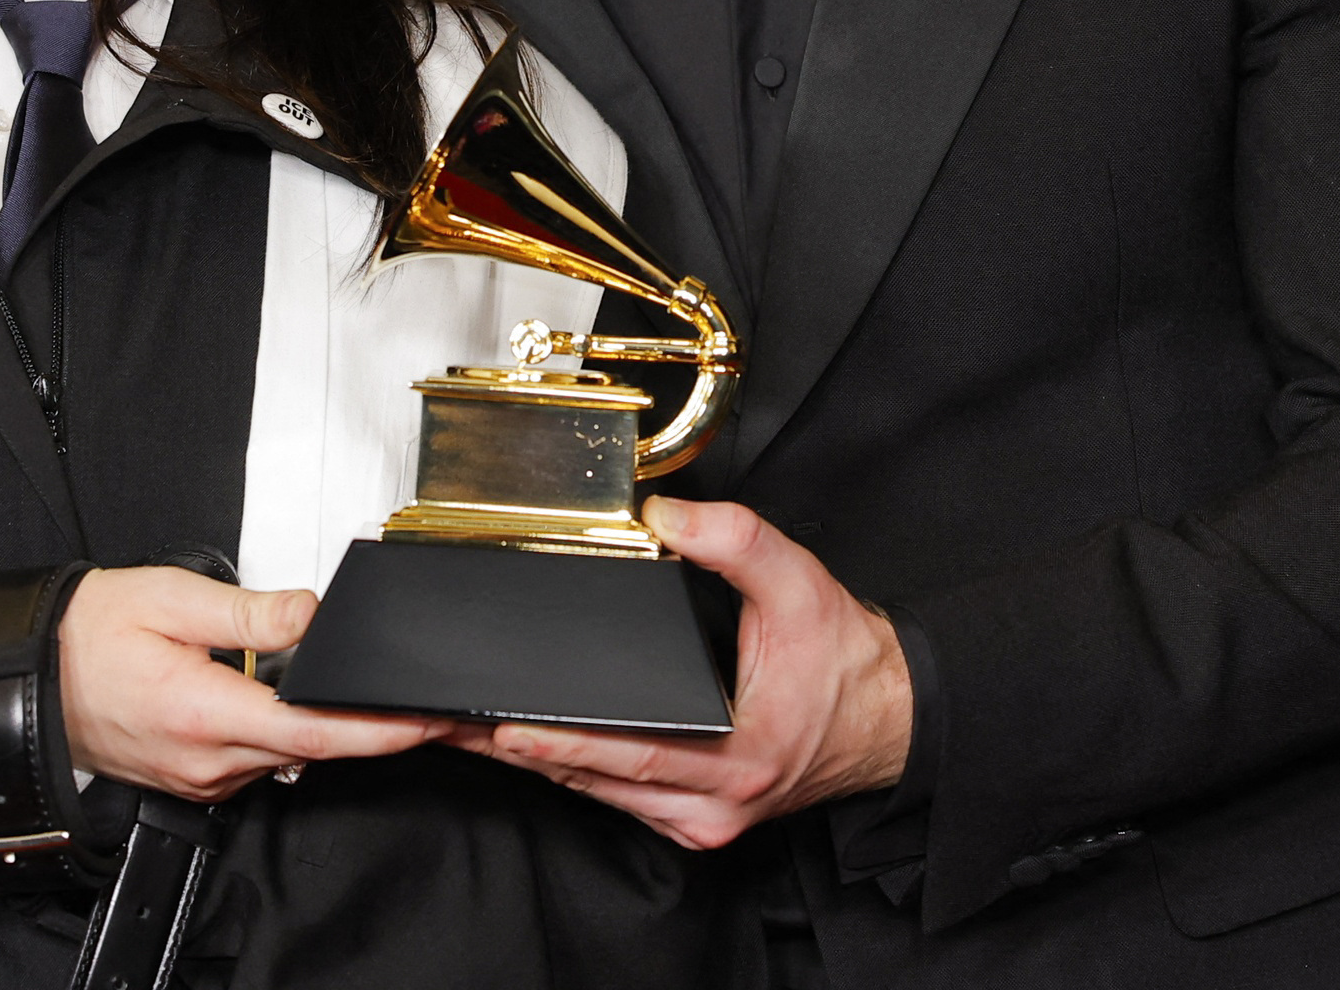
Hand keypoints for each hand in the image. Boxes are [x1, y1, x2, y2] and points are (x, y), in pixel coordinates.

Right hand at [58, 564, 448, 801]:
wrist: (31, 675)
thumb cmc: (90, 633)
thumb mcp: (173, 600)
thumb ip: (252, 613)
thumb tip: (312, 613)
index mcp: (202, 712)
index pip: (312, 732)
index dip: (379, 730)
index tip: (427, 720)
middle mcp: (206, 759)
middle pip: (312, 751)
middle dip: (373, 729)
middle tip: (426, 704)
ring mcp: (201, 777)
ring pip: (288, 757)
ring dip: (327, 729)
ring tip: (364, 693)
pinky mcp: (196, 779)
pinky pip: (260, 760)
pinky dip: (287, 734)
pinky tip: (297, 701)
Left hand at [452, 497, 912, 848]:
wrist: (888, 716)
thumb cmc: (843, 660)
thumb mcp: (800, 584)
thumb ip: (736, 541)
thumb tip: (666, 515)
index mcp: (738, 760)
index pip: (630, 755)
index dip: (562, 743)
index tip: (502, 726)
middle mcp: (713, 807)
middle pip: (594, 781)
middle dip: (517, 750)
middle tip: (450, 720)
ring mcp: (701, 822)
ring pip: (598, 796)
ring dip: (534, 763)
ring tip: (467, 730)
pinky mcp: (694, 822)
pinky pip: (618, 800)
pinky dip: (573, 772)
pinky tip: (529, 744)